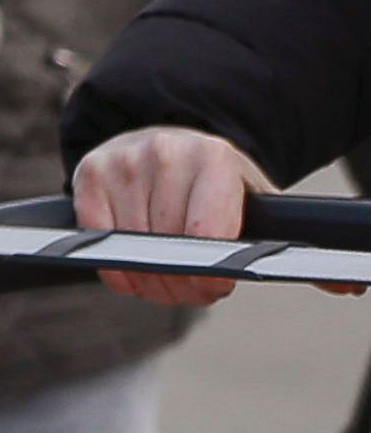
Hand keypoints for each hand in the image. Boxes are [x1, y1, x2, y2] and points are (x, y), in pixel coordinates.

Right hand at [72, 125, 280, 304]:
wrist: (167, 140)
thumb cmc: (216, 185)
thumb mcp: (257, 203)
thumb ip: (296, 247)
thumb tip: (351, 286)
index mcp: (214, 158)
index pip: (208, 233)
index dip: (211, 274)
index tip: (217, 287)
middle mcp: (164, 153)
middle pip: (167, 248)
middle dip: (181, 284)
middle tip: (195, 291)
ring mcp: (123, 161)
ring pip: (131, 250)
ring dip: (150, 281)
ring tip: (168, 280)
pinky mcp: (88, 173)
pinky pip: (97, 240)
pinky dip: (115, 268)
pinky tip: (134, 269)